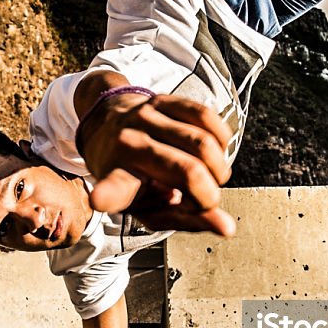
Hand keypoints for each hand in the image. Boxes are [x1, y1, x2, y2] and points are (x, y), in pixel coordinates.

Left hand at [78, 92, 235, 235]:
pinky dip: (220, 140)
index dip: (109, 195)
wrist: (108, 127)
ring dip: (220, 168)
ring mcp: (145, 118)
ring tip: (212, 176)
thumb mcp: (149, 207)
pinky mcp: (161, 99)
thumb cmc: (134, 177)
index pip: (115, 188)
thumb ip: (187, 219)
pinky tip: (214, 151)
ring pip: (204, 143)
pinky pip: (206, 117)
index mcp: (118, 177)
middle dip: (210, 194)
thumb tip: (228, 227)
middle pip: (190, 171)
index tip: (99, 200)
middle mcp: (128, 144)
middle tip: (207, 200)